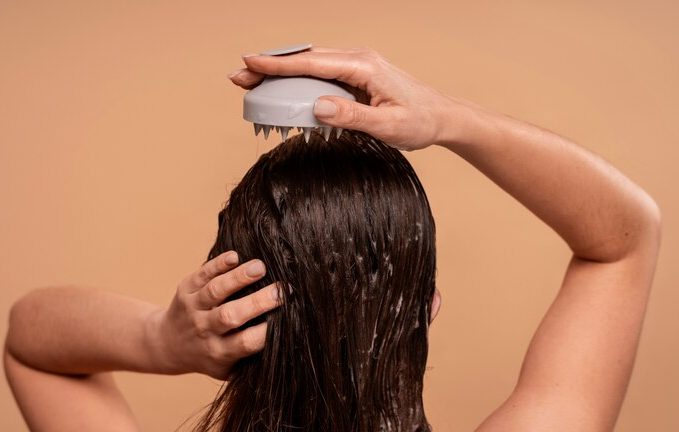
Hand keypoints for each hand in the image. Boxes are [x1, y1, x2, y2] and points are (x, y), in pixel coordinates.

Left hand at [151, 251, 281, 379]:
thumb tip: (288, 347)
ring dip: (238, 278)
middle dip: (257, 302)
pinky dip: (216, 265)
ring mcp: (194, 309)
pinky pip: (201, 275)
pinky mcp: (186, 290)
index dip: (265, 332)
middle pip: (230, 315)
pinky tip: (234, 256)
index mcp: (220, 352)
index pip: (245, 343)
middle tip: (281, 290)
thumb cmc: (209, 356)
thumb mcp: (228, 369)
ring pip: (215, 291)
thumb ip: (252, 362)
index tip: (286, 318)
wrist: (168, 344)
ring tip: (260, 267)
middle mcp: (205, 330)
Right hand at [228, 47, 453, 150]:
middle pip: (304, 58)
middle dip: (269, 66)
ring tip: (251, 82)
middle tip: (237, 76)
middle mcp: (357, 59)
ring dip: (280, 72)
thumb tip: (317, 106)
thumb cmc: (419, 121)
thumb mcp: (389, 126)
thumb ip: (354, 118)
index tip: (250, 62)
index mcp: (363, 66)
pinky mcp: (354, 76)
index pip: (312, 62)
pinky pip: (319, 74)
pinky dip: (297, 79)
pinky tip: (281, 90)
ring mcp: (355, 66)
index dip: (278, 63)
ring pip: (309, 64)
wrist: (440, 116)